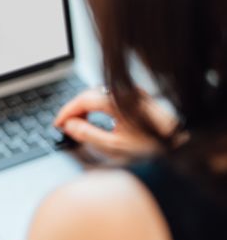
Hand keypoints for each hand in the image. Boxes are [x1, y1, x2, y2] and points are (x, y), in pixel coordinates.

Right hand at [53, 87, 176, 158]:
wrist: (181, 144)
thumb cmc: (152, 147)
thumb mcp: (114, 145)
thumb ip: (87, 134)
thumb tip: (69, 125)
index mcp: (116, 101)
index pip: (82, 100)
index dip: (66, 112)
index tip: (58, 123)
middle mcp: (124, 92)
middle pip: (89, 95)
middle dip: (74, 110)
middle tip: (65, 126)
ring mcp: (132, 92)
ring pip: (98, 94)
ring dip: (85, 107)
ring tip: (78, 124)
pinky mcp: (138, 96)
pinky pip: (110, 96)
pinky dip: (98, 105)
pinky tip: (96, 117)